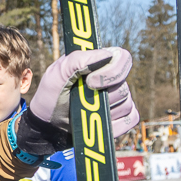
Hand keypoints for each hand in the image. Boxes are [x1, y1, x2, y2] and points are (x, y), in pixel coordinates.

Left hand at [17, 47, 139, 153]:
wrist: (49, 125)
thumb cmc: (51, 95)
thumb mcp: (56, 74)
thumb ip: (77, 59)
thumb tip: (106, 55)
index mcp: (99, 63)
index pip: (122, 58)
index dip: (111, 70)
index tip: (90, 81)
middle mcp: (112, 80)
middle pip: (123, 85)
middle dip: (102, 95)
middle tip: (82, 101)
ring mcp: (118, 100)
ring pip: (126, 104)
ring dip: (104, 111)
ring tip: (85, 112)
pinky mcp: (121, 118)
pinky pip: (131, 119)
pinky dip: (115, 125)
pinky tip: (97, 124)